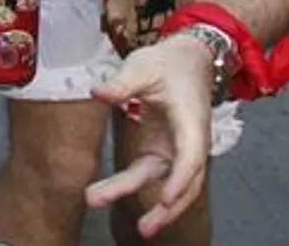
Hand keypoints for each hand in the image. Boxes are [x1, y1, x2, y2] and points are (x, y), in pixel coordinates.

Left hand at [84, 35, 216, 237]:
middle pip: (182, 181)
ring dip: (154, 207)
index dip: (180, 181)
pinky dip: (142, 191)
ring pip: (169, 184)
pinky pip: (156, 177)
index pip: (190, 158)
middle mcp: (190, 142)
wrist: (187, 60)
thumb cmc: (167, 63)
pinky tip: (114, 198)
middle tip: (143, 229)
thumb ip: (122, 83)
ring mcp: (178, 150)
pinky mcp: (164, 152)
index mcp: (190, 122)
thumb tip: (97, 93)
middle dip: (165, 208)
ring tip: (129, 223)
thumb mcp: (142, 67)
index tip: (166, 200)